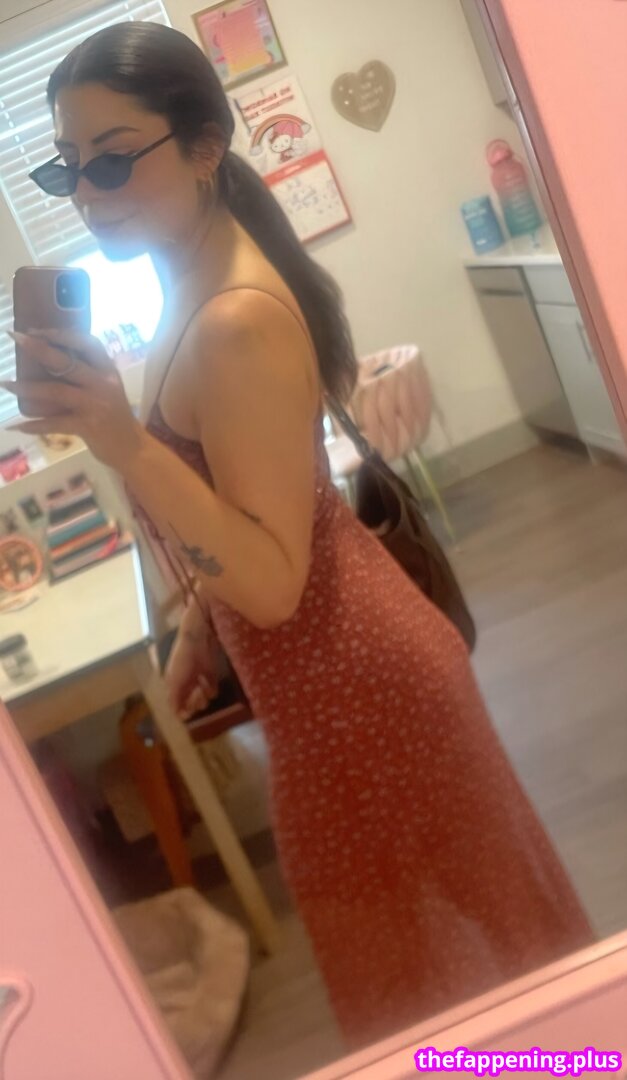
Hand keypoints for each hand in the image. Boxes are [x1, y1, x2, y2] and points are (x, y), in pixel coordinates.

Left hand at [1, 328, 144, 471]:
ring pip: (56, 391)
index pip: (88, 343)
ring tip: (7, 384)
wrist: (132, 448)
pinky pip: (54, 423)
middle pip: (67, 362)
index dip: (62, 333)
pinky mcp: (87, 426)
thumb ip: (87, 374)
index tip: (38, 330)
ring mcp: (95, 405)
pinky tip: (18, 426)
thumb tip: (50, 359)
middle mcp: (103, 384)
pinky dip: (35, 425)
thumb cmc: (115, 416)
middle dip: (39, 349)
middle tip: (16, 338)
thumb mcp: (107, 388)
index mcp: (108, 371)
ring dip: (28, 387)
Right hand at [165, 606, 219, 719]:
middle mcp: (185, 682)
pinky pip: (212, 687)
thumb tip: (176, 716)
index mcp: (174, 684)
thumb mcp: (174, 681)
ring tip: (203, 691)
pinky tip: (210, 686)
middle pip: (190, 701)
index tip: (189, 713)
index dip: (183, 710)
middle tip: (199, 698)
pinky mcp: (209, 672)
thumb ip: (174, 698)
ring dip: (203, 697)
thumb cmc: (182, 659)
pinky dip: (212, 689)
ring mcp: (197, 677)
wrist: (198, 638)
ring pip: (201, 696)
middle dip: (194, 703)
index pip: (178, 704)